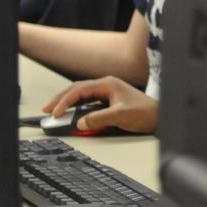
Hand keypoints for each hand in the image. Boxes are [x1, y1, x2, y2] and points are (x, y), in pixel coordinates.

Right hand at [42, 76, 158, 133]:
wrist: (159, 116)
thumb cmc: (145, 112)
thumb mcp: (120, 115)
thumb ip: (99, 118)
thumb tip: (80, 122)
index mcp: (107, 84)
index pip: (80, 90)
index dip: (65, 100)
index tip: (55, 111)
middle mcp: (106, 86)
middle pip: (77, 90)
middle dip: (61, 99)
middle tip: (47, 109)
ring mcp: (107, 93)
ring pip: (81, 96)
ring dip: (68, 103)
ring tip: (54, 111)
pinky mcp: (109, 102)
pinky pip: (88, 103)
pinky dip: (77, 108)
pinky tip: (70, 114)